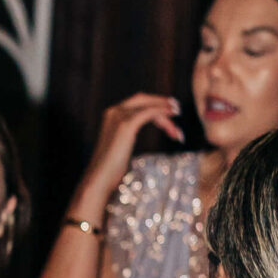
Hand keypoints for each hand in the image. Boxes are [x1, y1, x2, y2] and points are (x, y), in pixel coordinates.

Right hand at [75, 94, 183, 214]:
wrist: (100, 179)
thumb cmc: (110, 170)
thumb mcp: (119, 147)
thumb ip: (127, 136)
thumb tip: (135, 138)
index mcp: (111, 116)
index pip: (136, 104)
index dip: (153, 105)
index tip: (168, 112)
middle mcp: (113, 111)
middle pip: (142, 99)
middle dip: (161, 101)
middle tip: (177, 108)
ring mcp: (119, 116)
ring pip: (148, 106)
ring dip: (165, 110)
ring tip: (178, 115)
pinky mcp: (126, 124)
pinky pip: (149, 112)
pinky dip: (162, 112)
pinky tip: (172, 117)